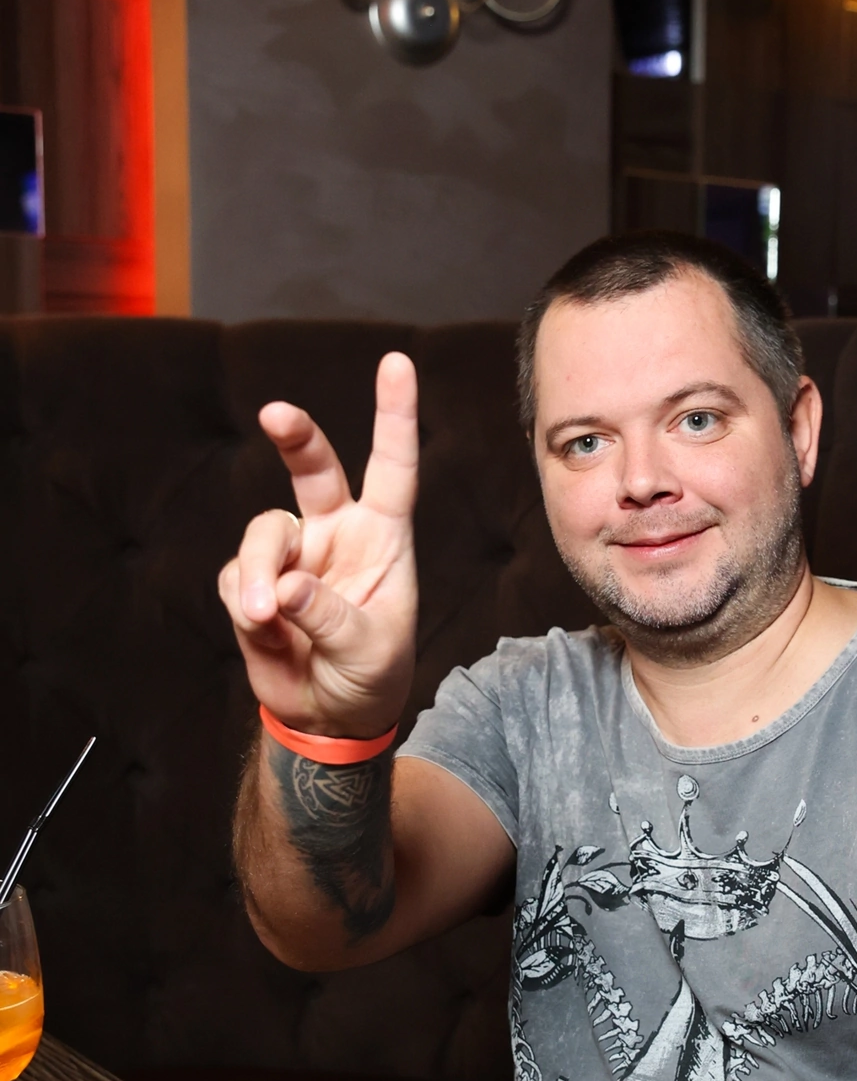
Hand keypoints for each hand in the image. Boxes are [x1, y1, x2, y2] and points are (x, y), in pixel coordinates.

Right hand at [218, 352, 418, 736]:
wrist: (329, 718)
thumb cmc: (371, 677)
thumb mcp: (369, 649)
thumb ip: (330, 616)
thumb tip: (286, 587)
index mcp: (384, 537)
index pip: (392, 467)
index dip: (393, 415)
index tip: (396, 362)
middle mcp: (337, 534)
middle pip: (313, 468)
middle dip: (295, 436)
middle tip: (278, 415)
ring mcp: (293, 555)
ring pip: (263, 533)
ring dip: (260, 572)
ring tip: (268, 619)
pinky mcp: (254, 583)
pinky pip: (236, 577)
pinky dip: (244, 603)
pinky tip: (263, 631)